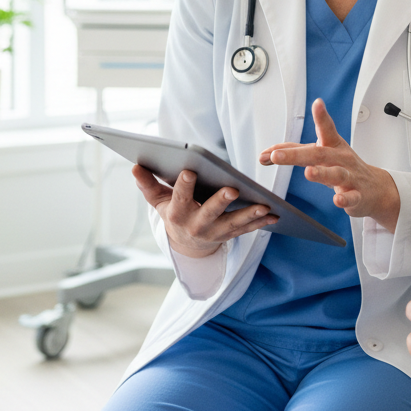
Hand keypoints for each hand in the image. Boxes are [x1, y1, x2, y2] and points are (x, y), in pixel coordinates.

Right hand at [132, 164, 277, 258]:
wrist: (185, 244)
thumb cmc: (174, 212)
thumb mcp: (158, 201)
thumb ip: (147, 184)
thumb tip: (135, 166)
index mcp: (177, 214)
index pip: (179, 197)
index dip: (184, 185)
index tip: (189, 170)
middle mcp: (196, 225)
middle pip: (209, 213)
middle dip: (221, 201)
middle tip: (233, 189)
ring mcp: (214, 233)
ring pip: (233, 224)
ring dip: (249, 215)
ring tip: (264, 205)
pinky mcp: (229, 236)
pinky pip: (247, 230)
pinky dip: (261, 222)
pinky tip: (274, 214)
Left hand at [259, 98, 400, 231]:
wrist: (375, 189)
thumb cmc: (343, 167)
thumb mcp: (322, 154)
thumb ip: (294, 152)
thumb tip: (265, 154)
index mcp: (332, 145)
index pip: (325, 129)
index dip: (321, 116)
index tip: (317, 103)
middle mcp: (341, 158)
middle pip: (319, 153)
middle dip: (296, 155)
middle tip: (276, 156)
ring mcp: (350, 176)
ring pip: (336, 174)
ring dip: (321, 174)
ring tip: (308, 173)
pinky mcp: (357, 196)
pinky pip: (351, 198)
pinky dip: (344, 199)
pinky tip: (337, 200)